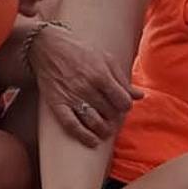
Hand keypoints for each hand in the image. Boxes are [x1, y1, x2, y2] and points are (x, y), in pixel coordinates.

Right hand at [29, 22, 143, 146]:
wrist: (47, 47)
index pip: (123, 102)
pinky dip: (84, 136)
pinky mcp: (57, 104)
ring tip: (106, 130)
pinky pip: (72, 125)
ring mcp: (72, 97)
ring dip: (104, 129)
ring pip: (94, 122)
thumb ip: (122, 79)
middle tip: (113, 117)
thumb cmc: (80, 52)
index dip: (125, 106)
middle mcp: (87, 88)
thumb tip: (139, 96)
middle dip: (115, 117)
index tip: (123, 106)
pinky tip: (92, 141)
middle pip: (110, 113)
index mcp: (101, 75)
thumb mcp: (105, 59)